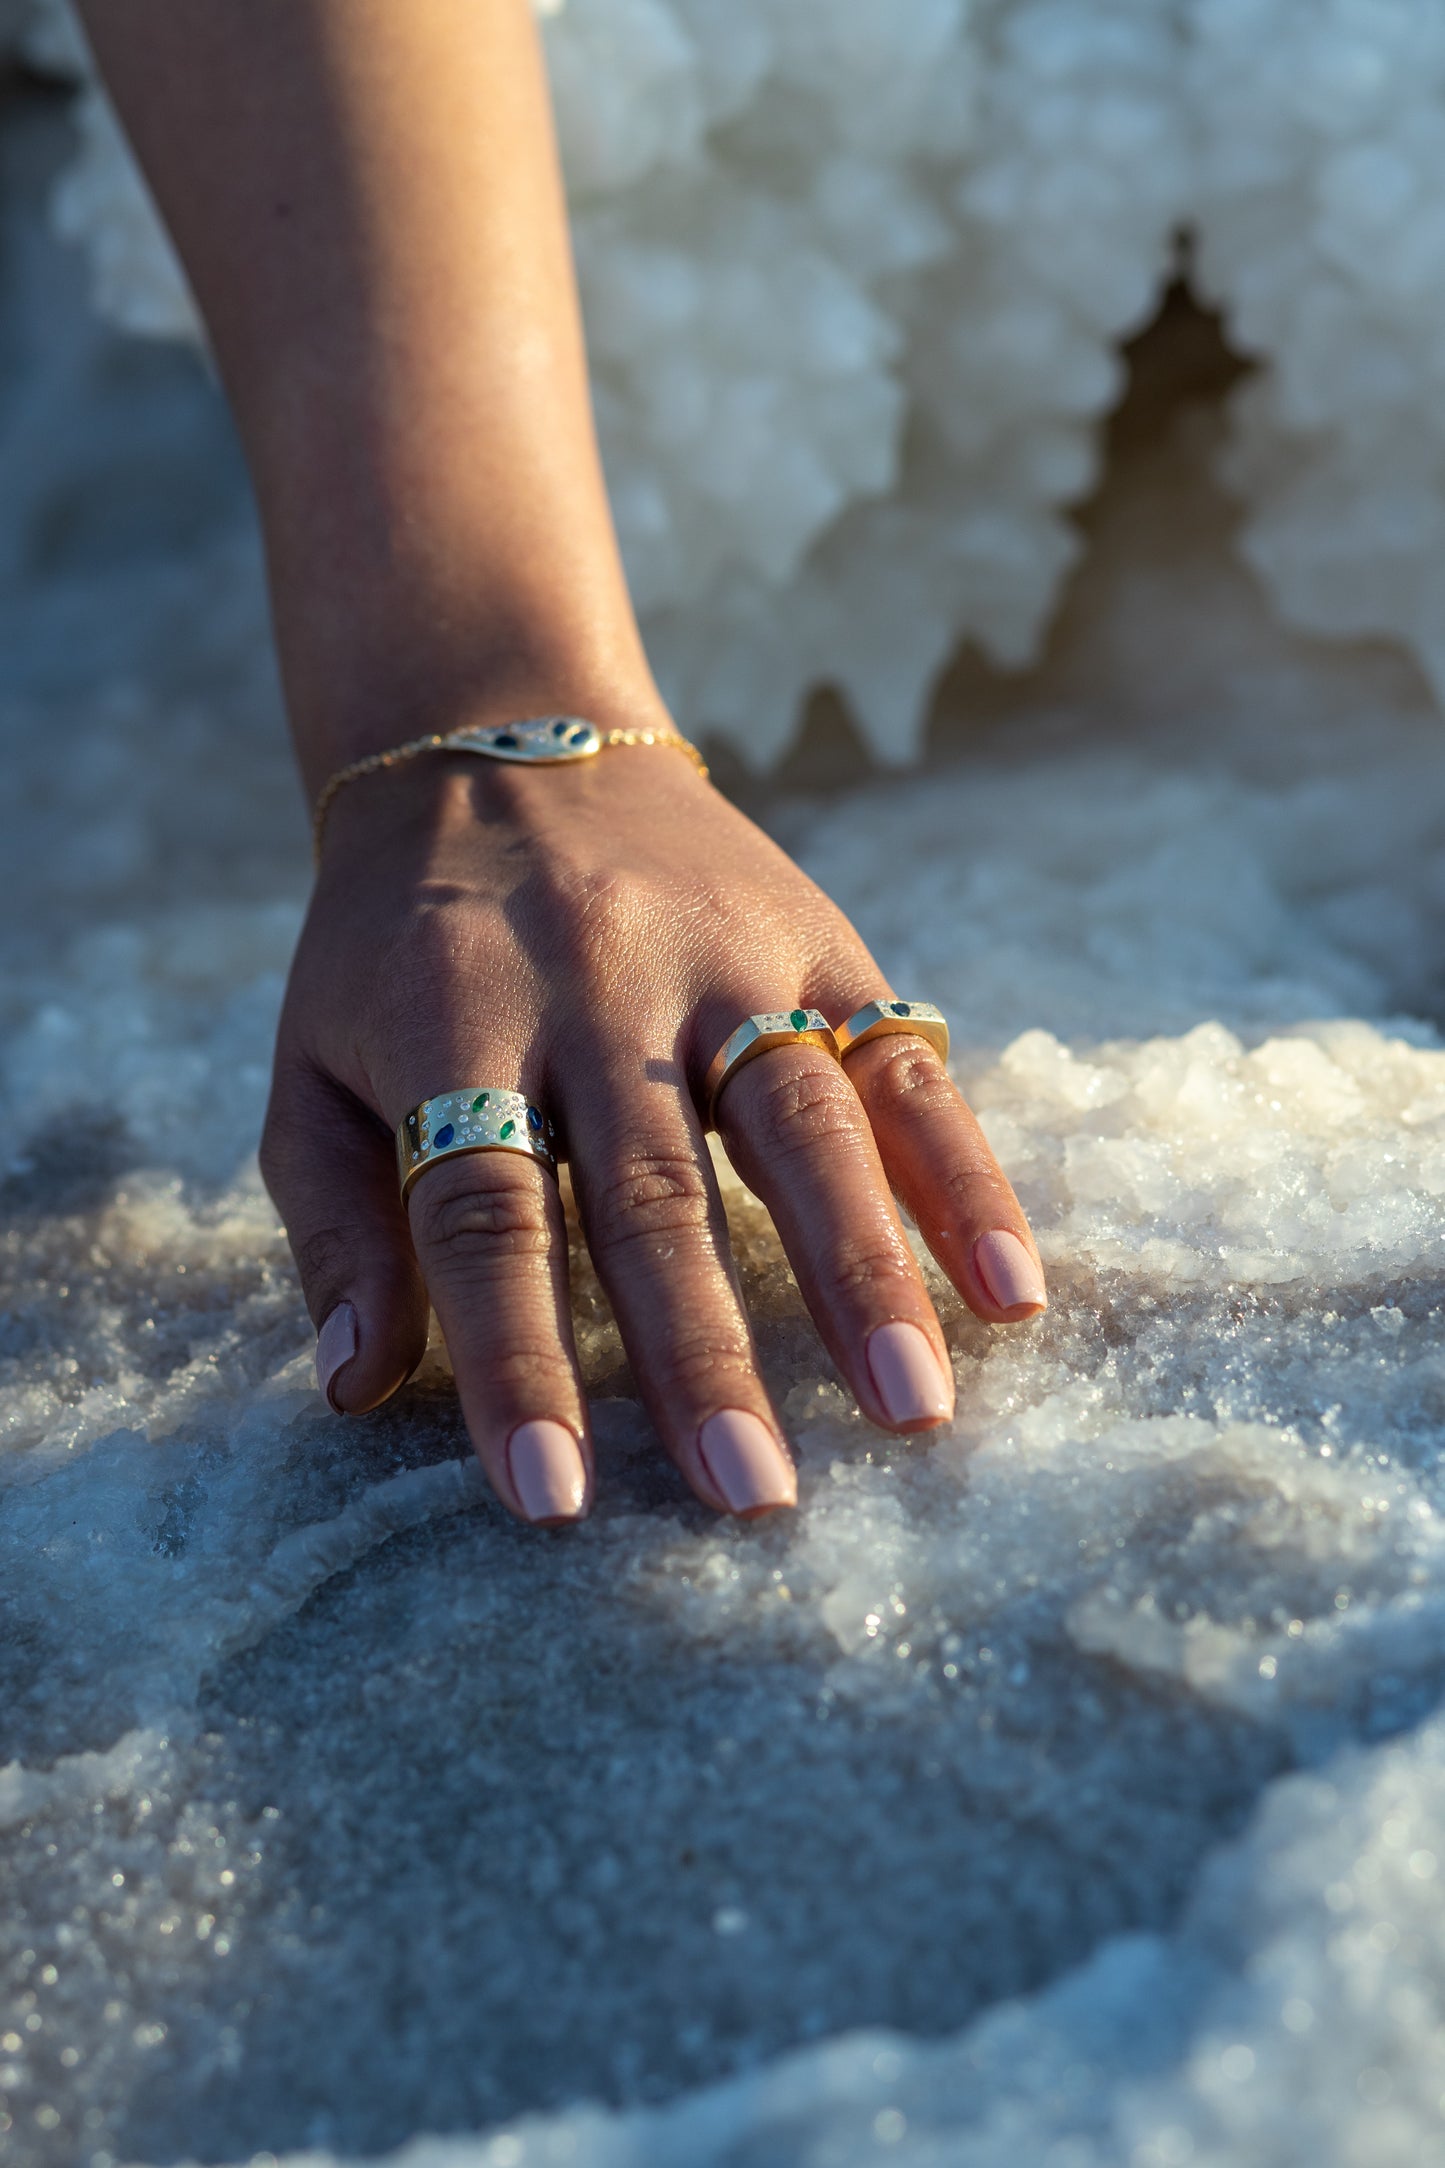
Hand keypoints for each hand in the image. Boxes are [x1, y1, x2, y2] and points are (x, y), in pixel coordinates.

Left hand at [259, 724, 1046, 1525]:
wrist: (495, 742)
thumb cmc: (393, 948)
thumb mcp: (309, 1062)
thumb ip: (332, 1220)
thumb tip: (353, 1390)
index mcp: (453, 1023)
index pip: (483, 1217)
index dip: (516, 1361)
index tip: (552, 1502)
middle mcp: (596, 988)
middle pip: (656, 1190)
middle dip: (705, 1353)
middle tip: (752, 1496)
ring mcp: (722, 958)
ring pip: (800, 1123)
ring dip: (862, 1271)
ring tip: (911, 1409)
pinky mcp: (818, 940)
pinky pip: (901, 1066)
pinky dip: (961, 1178)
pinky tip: (1008, 1288)